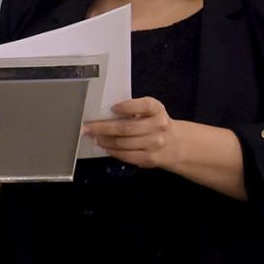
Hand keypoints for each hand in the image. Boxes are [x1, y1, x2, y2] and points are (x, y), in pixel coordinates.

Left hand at [83, 96, 204, 170]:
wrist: (176, 144)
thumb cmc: (154, 124)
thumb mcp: (149, 112)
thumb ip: (132, 110)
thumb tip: (104, 114)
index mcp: (157, 110)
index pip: (145, 105)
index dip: (128, 106)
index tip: (113, 108)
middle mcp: (158, 126)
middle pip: (126, 128)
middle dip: (103, 128)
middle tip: (87, 128)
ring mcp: (155, 144)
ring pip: (123, 143)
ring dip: (105, 141)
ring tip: (94, 138)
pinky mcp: (150, 158)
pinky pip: (126, 156)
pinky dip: (112, 151)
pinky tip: (106, 147)